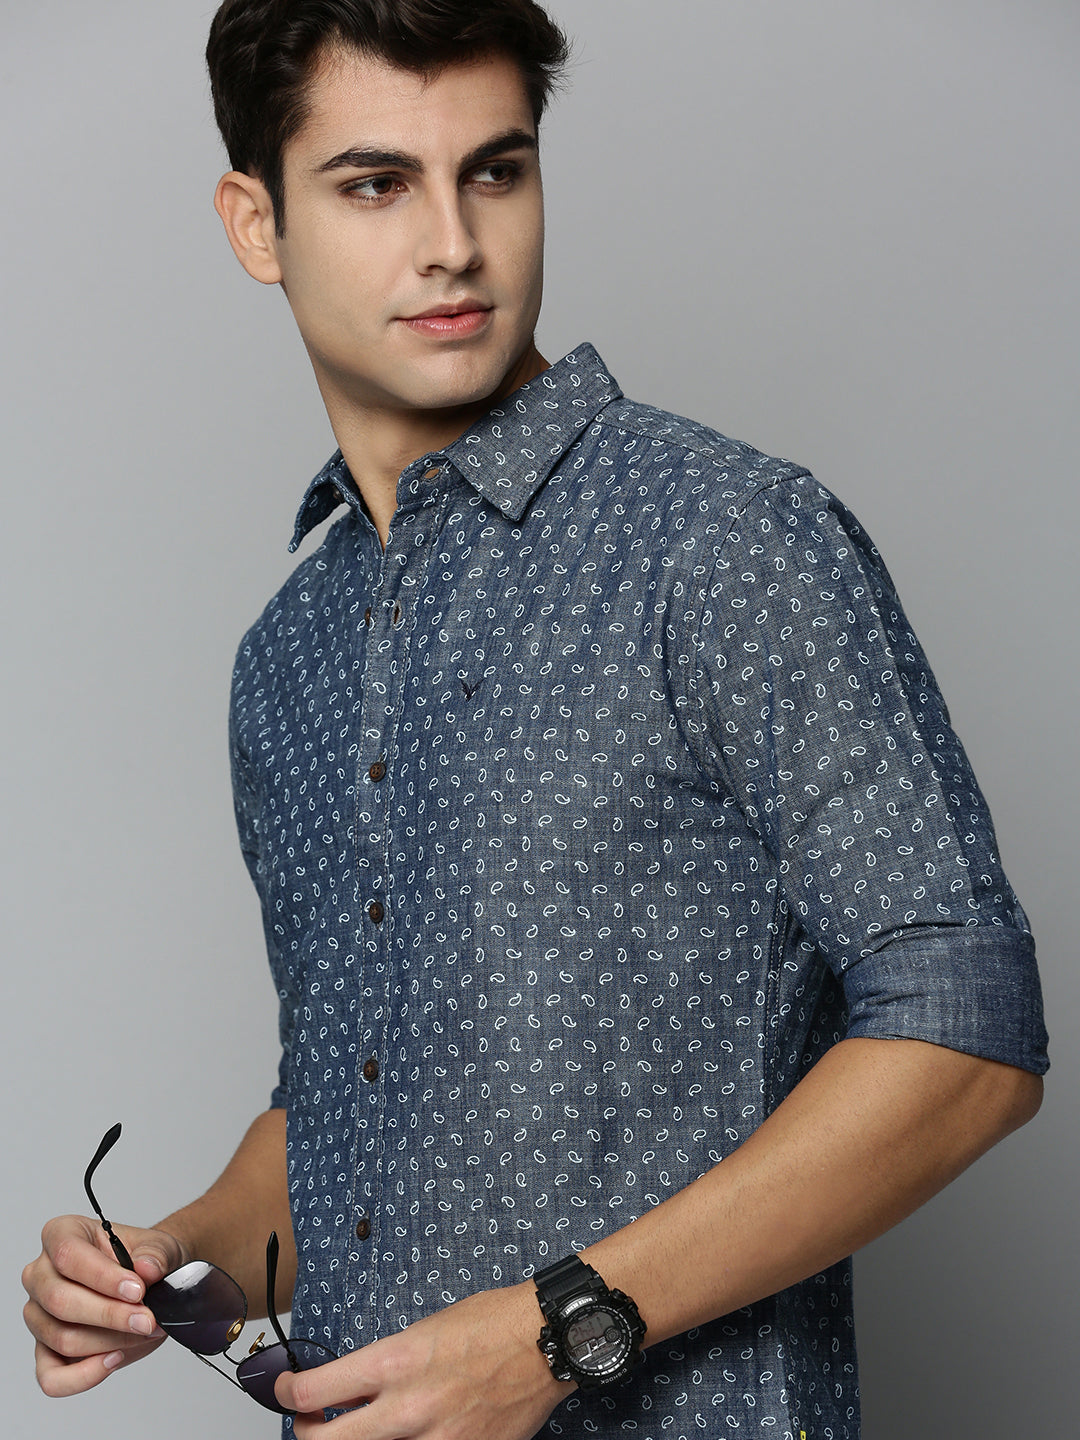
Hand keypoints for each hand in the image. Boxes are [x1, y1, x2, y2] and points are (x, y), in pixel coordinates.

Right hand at [22, 1213, 187, 1396]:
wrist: (148, 1283)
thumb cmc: (143, 1259)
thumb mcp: (159, 1247)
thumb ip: (154, 1256)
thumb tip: (146, 1269)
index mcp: (61, 1234)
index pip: (69, 1256)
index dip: (103, 1277)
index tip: (138, 1290)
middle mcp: (41, 1274)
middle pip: (60, 1301)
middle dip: (110, 1315)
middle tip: (148, 1319)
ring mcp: (39, 1314)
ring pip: (62, 1338)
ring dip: (109, 1341)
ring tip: (142, 1332)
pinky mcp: (46, 1351)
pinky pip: (51, 1377)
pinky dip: (83, 1376)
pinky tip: (113, 1360)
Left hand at [276, 1280, 572, 1438]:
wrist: (545, 1340)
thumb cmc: (490, 1323)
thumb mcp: (423, 1329)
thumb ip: (385, 1366)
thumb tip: (352, 1392)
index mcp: (395, 1362)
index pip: (314, 1392)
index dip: (287, 1394)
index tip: (284, 1390)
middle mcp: (408, 1408)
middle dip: (305, 1434)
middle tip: (307, 1424)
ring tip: (362, 1428)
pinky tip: (409, 1435)